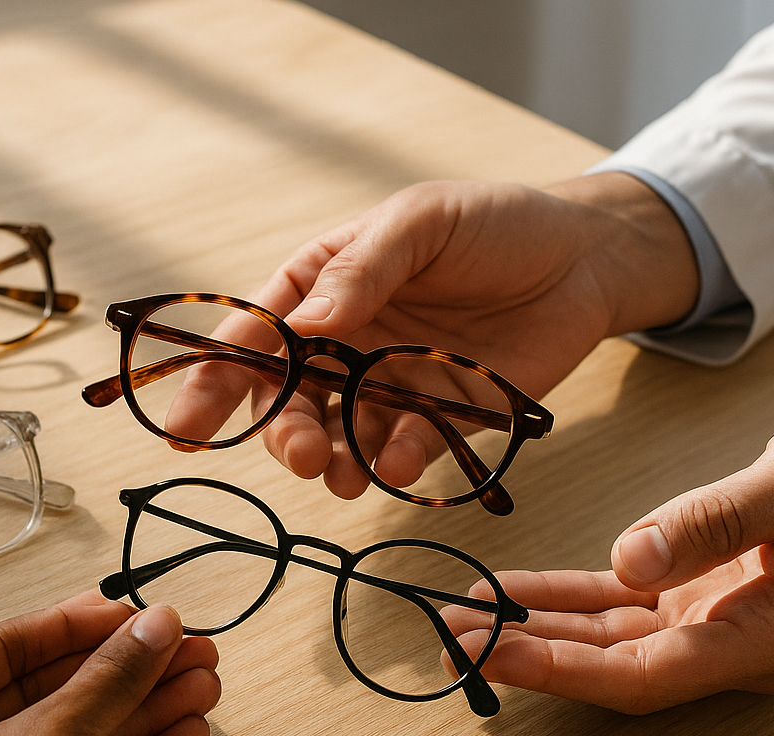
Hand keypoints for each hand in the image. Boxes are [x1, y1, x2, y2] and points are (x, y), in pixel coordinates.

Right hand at [241, 175, 698, 498]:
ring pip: (335, 437)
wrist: (585, 261)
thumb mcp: (423, 221)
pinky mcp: (437, 421)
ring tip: (340, 475)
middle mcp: (345, 344)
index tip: (188, 426)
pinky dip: (393, 464)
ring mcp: (387, 386)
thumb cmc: (495, 225)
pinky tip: (400, 463)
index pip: (253, 336)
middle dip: (281, 433)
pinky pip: (400, 453)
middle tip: (300, 454)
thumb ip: (364, 267)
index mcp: (323, 288)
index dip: (214, 381)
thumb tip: (303, 320)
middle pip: (286, 400)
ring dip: (329, 462)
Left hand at [443, 401, 773, 712]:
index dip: (567, 672)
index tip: (496, 658)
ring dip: (538, 631)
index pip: (652, 675)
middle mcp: (740, 646)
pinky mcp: (705, 595)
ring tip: (458, 621)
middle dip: (533, 658)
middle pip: (619, 669)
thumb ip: (717, 522)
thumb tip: (630, 560)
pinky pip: (624, 607)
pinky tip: (510, 592)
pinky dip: (567, 600)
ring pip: (613, 642)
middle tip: (449, 645)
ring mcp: (721, 625)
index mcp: (773, 636)